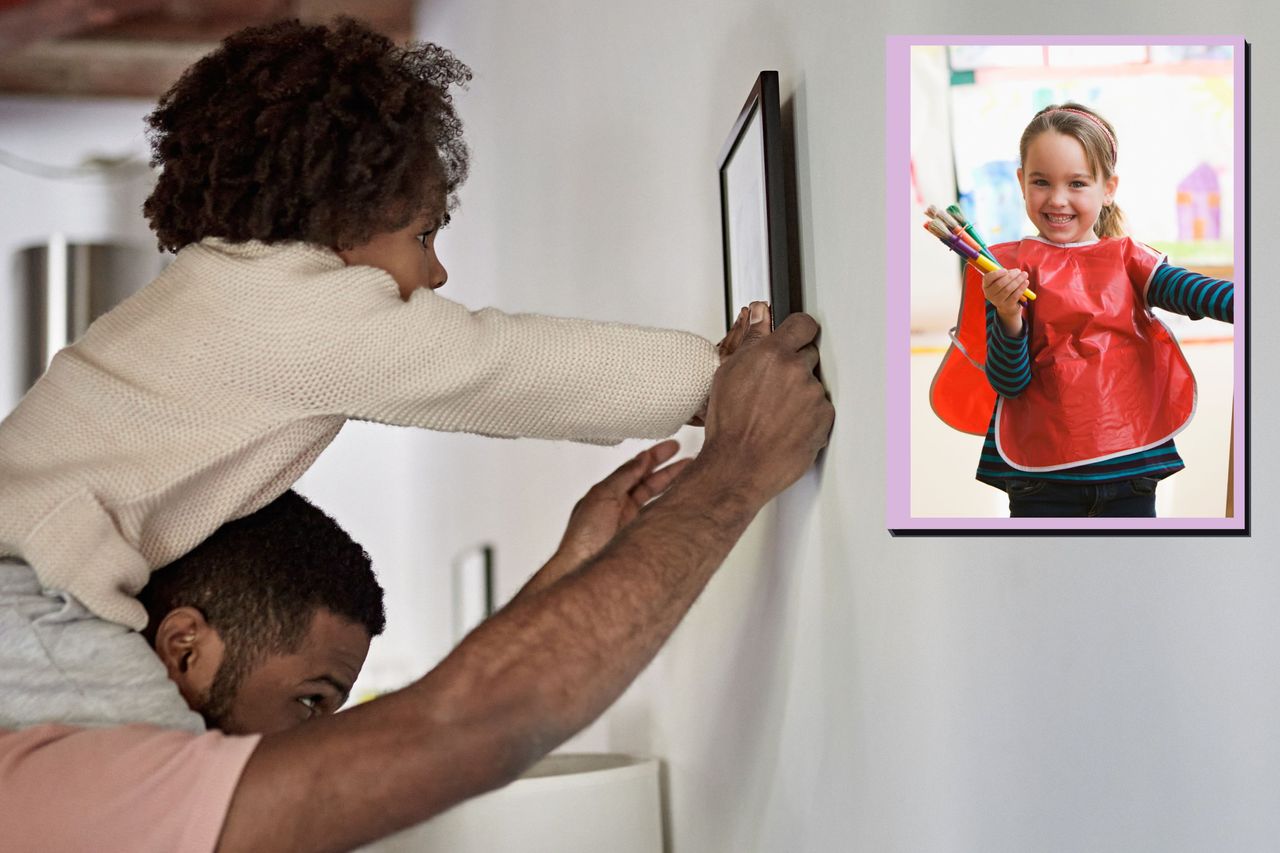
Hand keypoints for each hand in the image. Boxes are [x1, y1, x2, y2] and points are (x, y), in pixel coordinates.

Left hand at [553, 440, 691, 568]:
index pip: (635, 469)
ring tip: (690, 474)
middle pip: (649, 482)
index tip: (671, 447)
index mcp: (609, 493)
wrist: (582, 569)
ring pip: (657, 498)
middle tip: (686, 457)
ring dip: (673, 485)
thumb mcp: (601, 496)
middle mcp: (621, 506)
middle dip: (668, 468)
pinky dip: (671, 506)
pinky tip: (683, 500)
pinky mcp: (640, 537)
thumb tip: (640, 459)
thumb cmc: (583, 538)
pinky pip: (660, 516)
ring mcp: (632, 522)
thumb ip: (623, 476)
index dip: (654, 457)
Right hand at [701, 301, 833, 500]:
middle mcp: (796, 370)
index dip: (798, 331)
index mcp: (772, 354)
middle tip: (773, 389)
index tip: (797, 337)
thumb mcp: (728, 374)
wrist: (738, 465)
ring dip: (800, 394)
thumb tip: (761, 318)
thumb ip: (752, 342)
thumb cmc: (728, 426)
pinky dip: (808, 416)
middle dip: (794, 367)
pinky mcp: (824, 418)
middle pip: (808, 354)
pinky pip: (820, 409)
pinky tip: (786, 426)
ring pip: (813, 385)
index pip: (802, 324)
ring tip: (775, 414)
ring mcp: (813, 395)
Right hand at [981, 268, 1028, 334]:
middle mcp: (989, 294)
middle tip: (1018, 271)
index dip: (997, 274)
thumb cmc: (1004, 287)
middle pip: (999, 284)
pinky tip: (1026, 282)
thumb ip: (1004, 274)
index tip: (1006, 270)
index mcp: (986, 285)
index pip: (988, 278)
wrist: (1007, 304)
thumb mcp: (1000, 280)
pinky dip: (1021, 288)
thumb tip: (1015, 271)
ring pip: (1008, 289)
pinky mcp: (1007, 305)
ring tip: (1024, 274)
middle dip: (1011, 276)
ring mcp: (997, 301)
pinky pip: (1015, 296)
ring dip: (1018, 280)